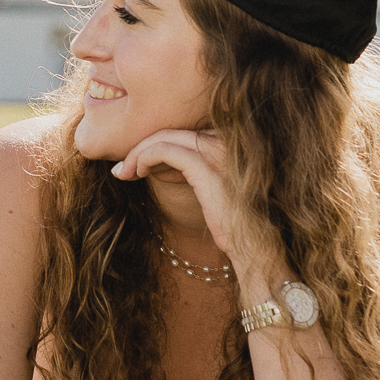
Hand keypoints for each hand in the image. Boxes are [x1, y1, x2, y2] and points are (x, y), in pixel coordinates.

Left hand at [110, 127, 243, 258]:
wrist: (256, 249)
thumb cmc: (236, 225)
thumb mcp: (214, 190)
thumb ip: (193, 170)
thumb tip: (159, 167)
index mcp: (234, 140)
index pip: (186, 130)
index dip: (158, 144)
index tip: (138, 163)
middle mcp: (229, 138)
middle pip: (174, 129)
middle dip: (143, 146)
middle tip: (122, 167)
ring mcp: (219, 150)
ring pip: (165, 137)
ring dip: (138, 153)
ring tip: (123, 172)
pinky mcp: (206, 166)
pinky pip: (164, 150)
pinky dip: (144, 158)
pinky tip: (136, 172)